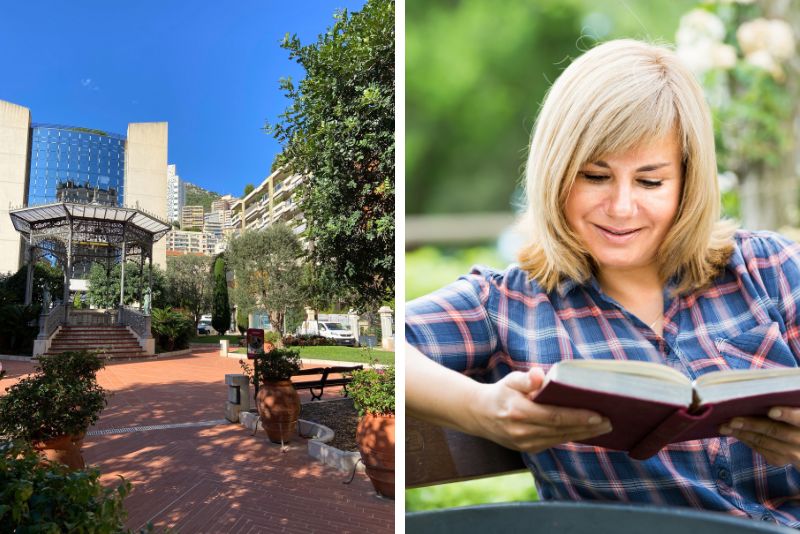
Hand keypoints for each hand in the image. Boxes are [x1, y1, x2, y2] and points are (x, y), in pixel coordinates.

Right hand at [469, 367, 612, 452]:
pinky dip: (571, 436)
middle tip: (610, 421)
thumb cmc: (501, 392)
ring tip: (603, 426)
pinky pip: (554, 442)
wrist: (480, 414)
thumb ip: (526, 378)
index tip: (598, 414)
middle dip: (587, 427)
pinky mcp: (528, 449)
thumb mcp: (510, 380)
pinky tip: (586, 431)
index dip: (578, 416)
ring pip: (560, 438)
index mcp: (518, 411)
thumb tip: (541, 375)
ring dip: (583, 434)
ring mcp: (524, 443)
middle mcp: (522, 431)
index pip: (554, 416)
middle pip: (561, 430)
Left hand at [720, 407, 799, 467]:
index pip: (798, 418)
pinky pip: (761, 450)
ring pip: (765, 443)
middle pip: (776, 431)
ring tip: (725, 427)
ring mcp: (793, 453)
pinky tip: (734, 433)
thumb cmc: (792, 421)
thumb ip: (785, 404)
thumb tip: (759, 393)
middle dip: (752, 425)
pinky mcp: (781, 460)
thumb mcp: (793, 411)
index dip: (787, 415)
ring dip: (742, 434)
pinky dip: (746, 440)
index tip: (771, 411)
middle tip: (733, 420)